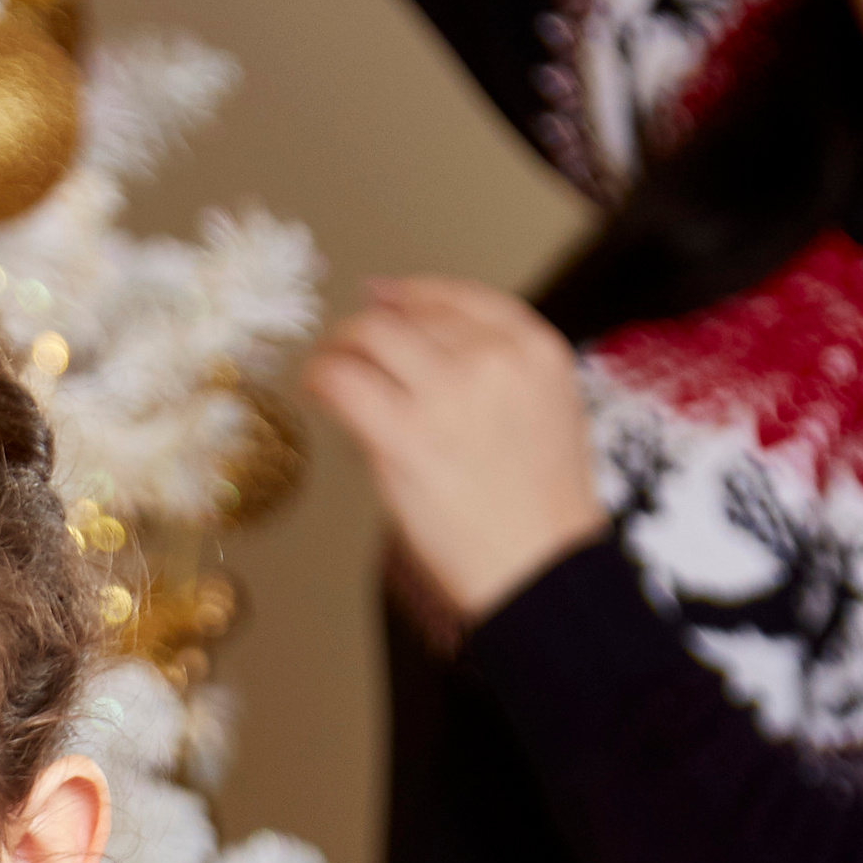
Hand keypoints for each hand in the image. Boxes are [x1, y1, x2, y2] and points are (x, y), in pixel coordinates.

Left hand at [306, 278, 606, 626]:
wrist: (541, 568)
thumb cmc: (539, 506)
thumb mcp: (545, 411)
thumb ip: (497, 370)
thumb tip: (418, 337)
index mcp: (536, 350)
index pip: (462, 297)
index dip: (414, 294)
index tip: (384, 297)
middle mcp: (494, 359)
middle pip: (410, 315)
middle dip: (372, 325)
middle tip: (347, 344)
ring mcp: (449, 393)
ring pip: (370, 336)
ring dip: (339, 347)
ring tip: (327, 366)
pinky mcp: (405, 435)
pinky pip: (342, 382)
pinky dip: (321, 378)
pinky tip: (317, 389)